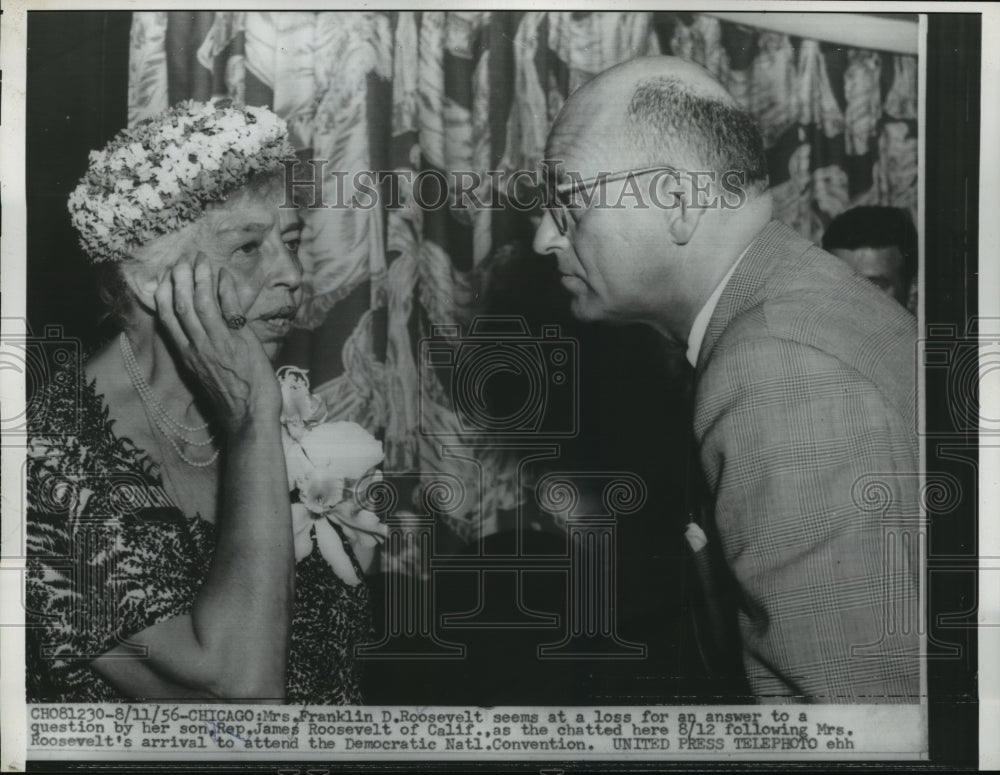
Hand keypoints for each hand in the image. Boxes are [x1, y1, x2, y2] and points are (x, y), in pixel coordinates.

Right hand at [154, 252, 280, 432]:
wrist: (249, 415)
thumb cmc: (229, 396)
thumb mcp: (203, 372)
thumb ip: (197, 350)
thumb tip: (195, 330)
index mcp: (186, 354)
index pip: (167, 317)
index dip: (163, 293)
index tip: (165, 276)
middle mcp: (198, 346)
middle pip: (181, 304)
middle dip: (180, 278)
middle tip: (183, 259)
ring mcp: (218, 343)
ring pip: (202, 302)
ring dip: (201, 278)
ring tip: (202, 261)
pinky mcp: (241, 341)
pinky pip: (231, 308)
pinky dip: (226, 289)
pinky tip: (225, 275)